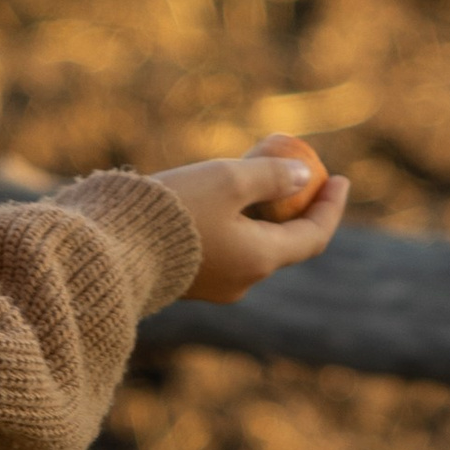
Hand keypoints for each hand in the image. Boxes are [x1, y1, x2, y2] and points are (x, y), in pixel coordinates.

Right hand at [154, 139, 350, 301]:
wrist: (109, 250)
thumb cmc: (174, 212)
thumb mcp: (227, 180)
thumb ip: (271, 175)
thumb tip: (302, 176)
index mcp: (260, 259)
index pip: (313, 236)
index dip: (330, 206)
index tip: (340, 178)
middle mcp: (244, 280)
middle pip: (283, 239)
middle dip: (292, 201)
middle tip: (292, 164)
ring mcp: (215, 285)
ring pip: (252, 242)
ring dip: (260, 208)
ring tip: (251, 169)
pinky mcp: (189, 281)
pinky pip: (225, 247)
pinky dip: (234, 220)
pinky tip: (217, 194)